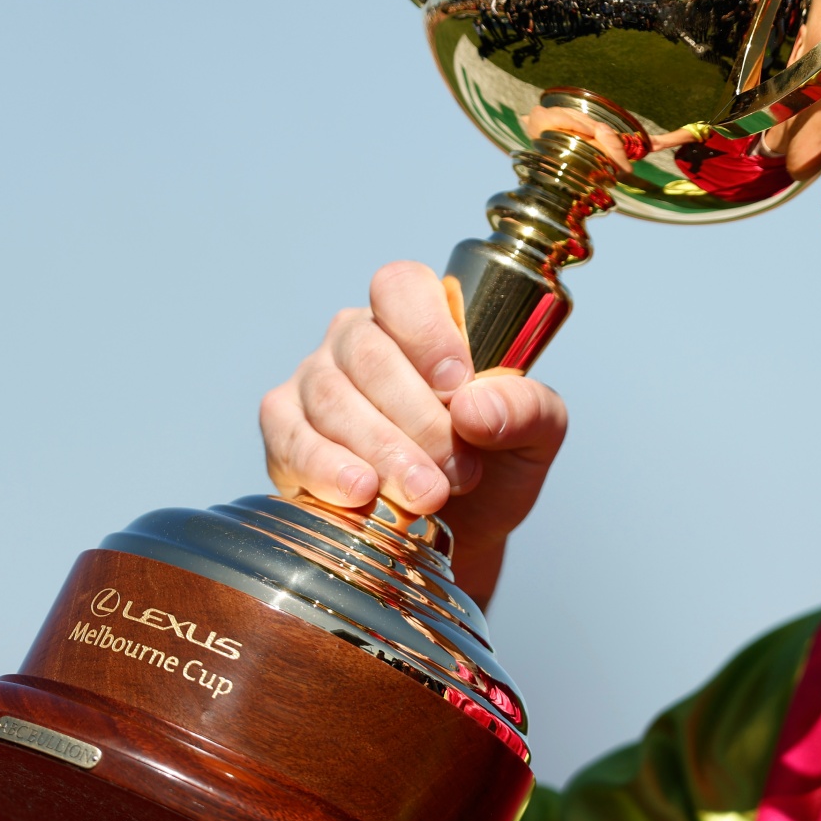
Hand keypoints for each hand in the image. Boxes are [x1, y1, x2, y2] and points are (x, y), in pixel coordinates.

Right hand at [259, 261, 567, 605]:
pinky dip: (328, 468)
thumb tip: (475, 407)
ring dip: (384, 451)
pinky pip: (293, 439)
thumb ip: (526, 409)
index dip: (426, 332)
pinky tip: (362, 491)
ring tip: (427, 495)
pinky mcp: (285, 432)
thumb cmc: (493, 465)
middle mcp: (357, 339)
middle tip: (459, 472)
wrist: (461, 533)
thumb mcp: (536, 436)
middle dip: (418, 419)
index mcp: (418, 318)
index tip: (458, 386)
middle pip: (369, 354)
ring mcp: (314, 382)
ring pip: (333, 398)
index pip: (401, 287)